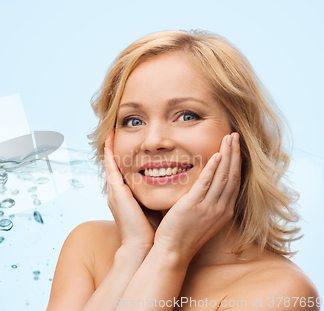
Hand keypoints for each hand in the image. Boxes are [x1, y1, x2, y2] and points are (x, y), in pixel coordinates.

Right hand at [105, 130, 158, 250]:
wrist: (142, 247)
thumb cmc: (152, 232)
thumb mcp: (155, 208)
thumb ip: (160, 196)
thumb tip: (175, 186)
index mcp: (125, 197)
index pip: (123, 172)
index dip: (124, 158)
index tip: (130, 144)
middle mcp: (117, 193)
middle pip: (114, 165)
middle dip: (114, 149)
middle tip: (114, 132)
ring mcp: (115, 192)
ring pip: (111, 163)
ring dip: (110, 148)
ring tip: (111, 131)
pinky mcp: (117, 192)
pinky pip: (111, 167)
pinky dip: (110, 154)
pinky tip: (110, 141)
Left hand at [153, 132, 241, 262]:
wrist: (173, 252)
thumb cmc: (182, 234)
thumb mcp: (199, 216)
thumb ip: (202, 200)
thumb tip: (199, 184)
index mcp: (223, 211)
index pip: (234, 182)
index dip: (236, 163)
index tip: (236, 147)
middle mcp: (221, 209)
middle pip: (233, 175)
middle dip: (235, 154)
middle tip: (235, 135)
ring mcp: (210, 208)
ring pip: (223, 176)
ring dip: (227, 155)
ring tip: (229, 138)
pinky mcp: (194, 206)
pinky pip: (207, 183)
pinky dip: (213, 168)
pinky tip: (216, 155)